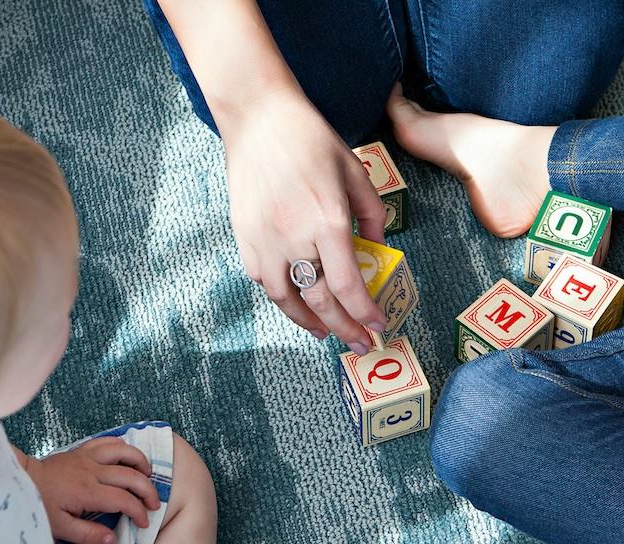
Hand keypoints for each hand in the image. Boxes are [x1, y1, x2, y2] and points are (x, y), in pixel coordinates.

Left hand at [23, 437, 159, 543]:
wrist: (20, 480)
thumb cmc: (39, 505)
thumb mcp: (59, 528)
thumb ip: (87, 534)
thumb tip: (113, 538)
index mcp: (87, 492)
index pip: (123, 500)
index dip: (139, 512)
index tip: (143, 523)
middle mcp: (92, 471)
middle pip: (131, 476)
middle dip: (148, 490)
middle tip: (154, 504)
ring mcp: (88, 457)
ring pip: (124, 451)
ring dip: (141, 462)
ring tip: (148, 476)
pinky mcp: (82, 450)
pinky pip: (108, 441)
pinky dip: (123, 446)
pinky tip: (128, 456)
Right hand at [220, 89, 388, 353]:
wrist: (259, 118)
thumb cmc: (311, 140)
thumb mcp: (355, 172)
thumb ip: (372, 215)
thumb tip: (378, 251)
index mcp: (328, 221)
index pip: (349, 286)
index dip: (364, 313)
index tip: (377, 327)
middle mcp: (295, 237)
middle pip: (321, 301)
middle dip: (345, 329)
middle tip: (360, 344)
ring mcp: (265, 240)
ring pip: (287, 300)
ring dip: (309, 322)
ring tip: (326, 331)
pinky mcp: (244, 237)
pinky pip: (264, 280)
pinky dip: (282, 297)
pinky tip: (296, 301)